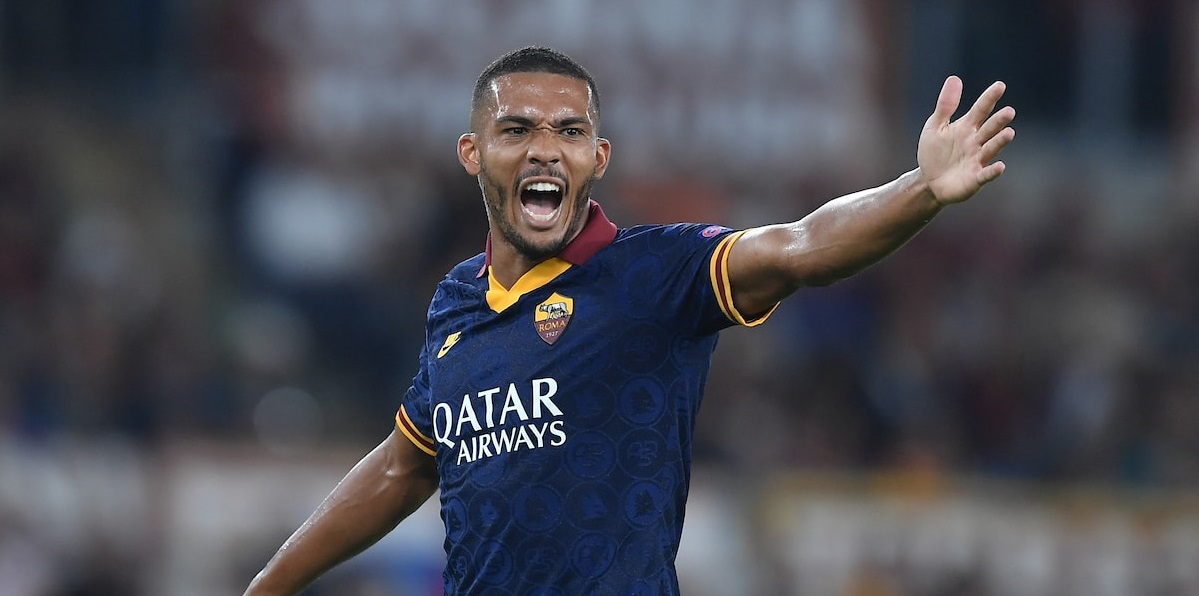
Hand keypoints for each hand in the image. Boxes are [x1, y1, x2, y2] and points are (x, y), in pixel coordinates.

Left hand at [917, 76, 1015, 204]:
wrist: (929, 181)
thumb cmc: (934, 152)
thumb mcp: (935, 127)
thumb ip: (945, 106)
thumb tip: (954, 78)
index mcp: (967, 127)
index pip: (981, 110)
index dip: (989, 98)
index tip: (1000, 85)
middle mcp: (976, 142)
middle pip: (989, 129)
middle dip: (998, 121)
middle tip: (1009, 111)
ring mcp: (977, 160)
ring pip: (991, 149)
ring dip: (999, 142)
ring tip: (1009, 133)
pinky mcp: (975, 179)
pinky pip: (985, 174)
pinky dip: (992, 171)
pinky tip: (1000, 166)